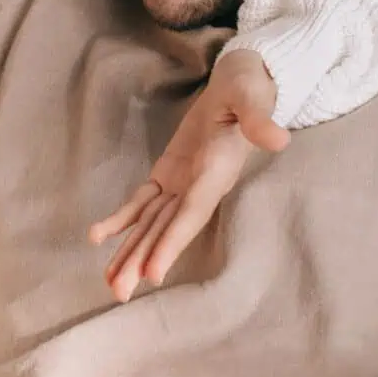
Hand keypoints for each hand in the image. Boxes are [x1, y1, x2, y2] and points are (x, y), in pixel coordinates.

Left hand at [89, 49, 288, 301]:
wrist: (241, 83)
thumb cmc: (248, 88)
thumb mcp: (253, 96)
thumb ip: (259, 119)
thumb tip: (279, 138)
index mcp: (216, 173)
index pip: (191, 214)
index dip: (172, 243)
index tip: (152, 274)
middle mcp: (199, 186)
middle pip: (167, 229)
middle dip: (143, 261)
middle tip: (119, 293)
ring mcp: (182, 183)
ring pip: (152, 224)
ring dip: (131, 252)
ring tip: (110, 282)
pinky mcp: (169, 173)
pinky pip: (142, 202)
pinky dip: (121, 219)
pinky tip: (98, 237)